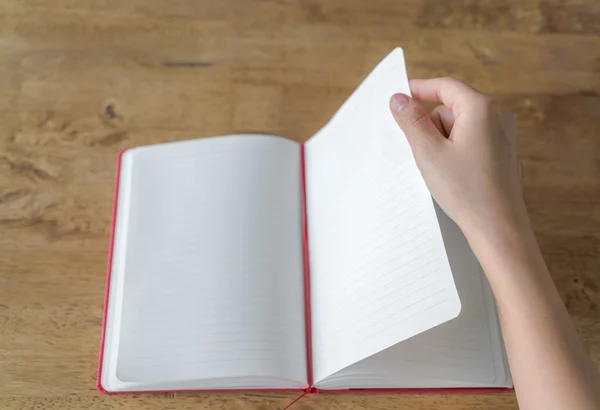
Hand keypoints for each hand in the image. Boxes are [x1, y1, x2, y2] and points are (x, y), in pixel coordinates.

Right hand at [389, 77, 527, 236]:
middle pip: (452, 107)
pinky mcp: (502, 153)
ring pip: (461, 125)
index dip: (420, 88)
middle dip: (432, 124)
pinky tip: (452, 174)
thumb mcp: (428, 152)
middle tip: (421, 149)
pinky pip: (472, 140)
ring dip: (443, 140)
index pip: (446, 86)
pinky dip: (456, 150)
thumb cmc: (466, 190)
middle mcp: (498, 117)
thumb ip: (411, 121)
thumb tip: (399, 99)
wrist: (498, 227)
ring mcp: (503, 136)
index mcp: (481, 109)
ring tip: (440, 168)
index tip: (401, 95)